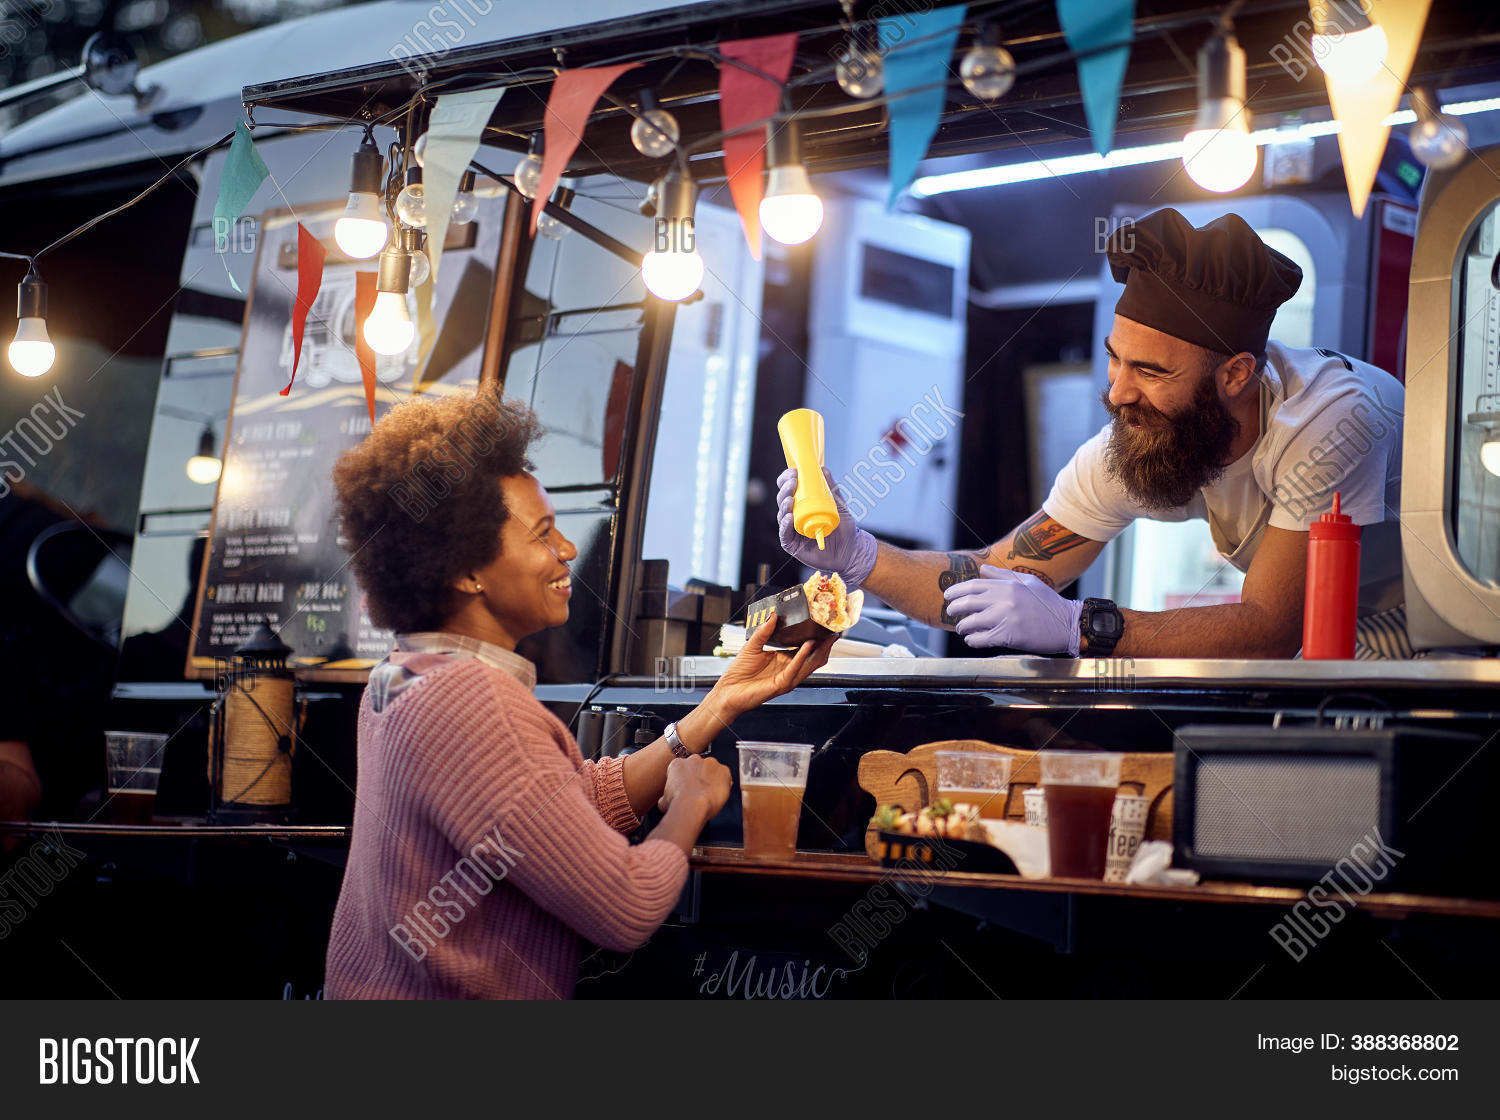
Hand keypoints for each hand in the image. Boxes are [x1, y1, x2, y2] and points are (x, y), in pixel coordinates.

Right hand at [658, 753, 731, 815]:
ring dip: (711, 780)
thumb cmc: (678, 803)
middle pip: (698, 767)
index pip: (682, 769)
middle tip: (698, 791)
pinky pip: (725, 776)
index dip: (684, 780)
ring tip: (708, 794)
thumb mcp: (663, 801)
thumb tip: (664, 801)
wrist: (693, 806)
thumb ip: (665, 796)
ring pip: (712, 770)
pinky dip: (724, 784)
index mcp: (677, 764)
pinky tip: (718, 794)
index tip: (686, 788)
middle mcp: (694, 759)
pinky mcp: (724, 770)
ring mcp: (710, 763)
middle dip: (698, 777)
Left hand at [709, 614, 836, 719]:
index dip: (816, 638)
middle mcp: (789, 669)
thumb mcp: (752, 646)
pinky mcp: (782, 684)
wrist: (727, 692)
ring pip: (810, 664)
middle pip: (814, 657)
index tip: (823, 626)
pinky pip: (796, 669)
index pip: (806, 648)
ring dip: (819, 650)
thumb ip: (763, 631)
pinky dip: (802, 656)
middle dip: (825, 645)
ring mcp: (787, 678)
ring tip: (824, 636)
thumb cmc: (738, 674)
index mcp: (784, 660)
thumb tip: (773, 615)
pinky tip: (807, 645)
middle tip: (831, 631)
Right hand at [776, 466, 877, 588]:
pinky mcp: (792, 544)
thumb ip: (832, 488)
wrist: (850, 551)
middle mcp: (795, 515)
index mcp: (803, 504)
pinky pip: (784, 533)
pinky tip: (788, 517)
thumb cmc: (844, 528)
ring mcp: (792, 530)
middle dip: (785, 489)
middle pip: (783, 499)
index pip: (789, 489)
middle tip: (793, 482)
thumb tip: (823, 469)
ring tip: (790, 499)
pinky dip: (785, 525)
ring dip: (784, 505)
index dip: (788, 479)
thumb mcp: (840, 505)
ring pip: (781, 514)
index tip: (794, 471)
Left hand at [942, 565, 1083, 655]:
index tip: (948, 596)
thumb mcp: (1028, 582)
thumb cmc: (1049, 603)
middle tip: (950, 612)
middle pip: (968, 602)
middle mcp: (1004, 599)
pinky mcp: (1009, 635)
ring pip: (972, 622)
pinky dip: (973, 640)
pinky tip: (972, 640)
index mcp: (1008, 586)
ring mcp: (1006, 618)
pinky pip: (982, 639)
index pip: (973, 585)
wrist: (1067, 624)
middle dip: (954, 608)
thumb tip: (982, 569)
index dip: (956, 590)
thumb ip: (1003, 576)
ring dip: (962, 627)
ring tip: (962, 628)